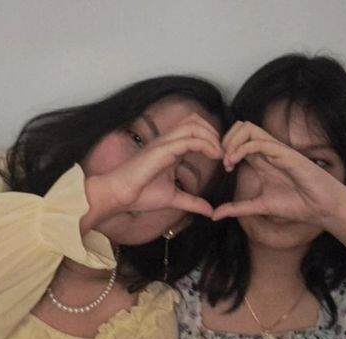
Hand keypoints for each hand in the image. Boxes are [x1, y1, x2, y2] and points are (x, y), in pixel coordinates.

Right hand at [85, 114, 221, 223]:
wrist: (120, 194)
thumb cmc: (141, 195)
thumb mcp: (174, 199)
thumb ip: (192, 202)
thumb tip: (209, 211)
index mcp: (171, 148)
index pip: (195, 130)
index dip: (212, 139)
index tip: (223, 157)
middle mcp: (169, 141)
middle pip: (196, 121)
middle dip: (214, 132)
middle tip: (225, 152)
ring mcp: (165, 142)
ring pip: (194, 125)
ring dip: (212, 136)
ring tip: (222, 153)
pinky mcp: (163, 149)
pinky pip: (189, 139)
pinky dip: (205, 144)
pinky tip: (215, 155)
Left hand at [213, 121, 345, 225]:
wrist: (321, 207)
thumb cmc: (297, 204)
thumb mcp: (259, 207)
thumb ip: (237, 208)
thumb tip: (214, 215)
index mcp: (262, 160)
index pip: (239, 140)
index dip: (225, 148)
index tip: (222, 168)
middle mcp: (267, 151)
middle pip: (241, 127)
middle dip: (225, 140)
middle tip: (222, 161)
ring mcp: (276, 150)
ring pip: (248, 128)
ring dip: (232, 142)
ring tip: (228, 162)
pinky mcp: (285, 153)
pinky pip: (260, 142)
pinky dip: (242, 148)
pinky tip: (235, 162)